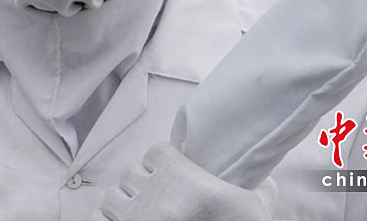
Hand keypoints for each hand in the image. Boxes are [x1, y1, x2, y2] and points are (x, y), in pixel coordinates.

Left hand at [92, 143, 275, 220]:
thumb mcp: (255, 210)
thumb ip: (260, 190)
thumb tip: (266, 179)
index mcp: (183, 178)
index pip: (155, 152)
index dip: (162, 162)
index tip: (172, 175)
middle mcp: (155, 194)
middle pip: (131, 173)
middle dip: (141, 184)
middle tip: (157, 199)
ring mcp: (135, 217)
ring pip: (113, 195)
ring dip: (124, 203)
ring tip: (141, 213)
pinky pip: (100, 219)